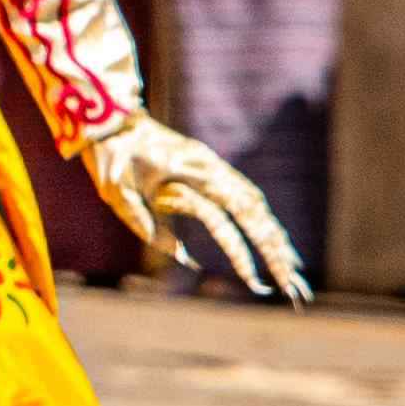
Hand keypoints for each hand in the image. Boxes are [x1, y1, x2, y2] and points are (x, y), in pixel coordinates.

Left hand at [82, 114, 308, 301]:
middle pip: (254, 214)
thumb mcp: (118, 195)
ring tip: (293, 267)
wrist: (112, 120)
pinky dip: (263, 217)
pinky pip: (245, 194)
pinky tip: (274, 236)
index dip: (242, 253)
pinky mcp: (211, 166)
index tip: (254, 282)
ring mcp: (213, 165)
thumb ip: (147, 225)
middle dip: (275, 251)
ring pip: (255, 203)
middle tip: (294, 285)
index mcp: (188, 176)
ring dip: (275, 235)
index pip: (227, 221)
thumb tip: (185, 260)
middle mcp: (210, 169)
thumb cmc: (111, 158)